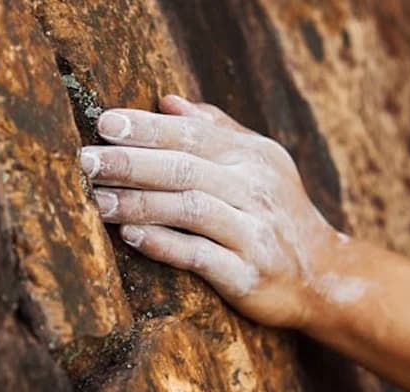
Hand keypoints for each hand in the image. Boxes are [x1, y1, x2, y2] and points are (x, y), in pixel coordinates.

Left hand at [81, 95, 338, 327]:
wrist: (323, 272)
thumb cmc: (278, 210)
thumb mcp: (260, 161)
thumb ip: (217, 129)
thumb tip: (168, 100)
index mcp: (251, 157)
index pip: (192, 134)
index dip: (148, 128)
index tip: (104, 124)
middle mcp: (254, 189)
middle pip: (184, 168)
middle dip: (131, 163)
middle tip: (86, 161)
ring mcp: (254, 232)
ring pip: (188, 209)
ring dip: (138, 203)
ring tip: (96, 199)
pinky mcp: (249, 273)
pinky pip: (200, 256)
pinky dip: (164, 244)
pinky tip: (131, 235)